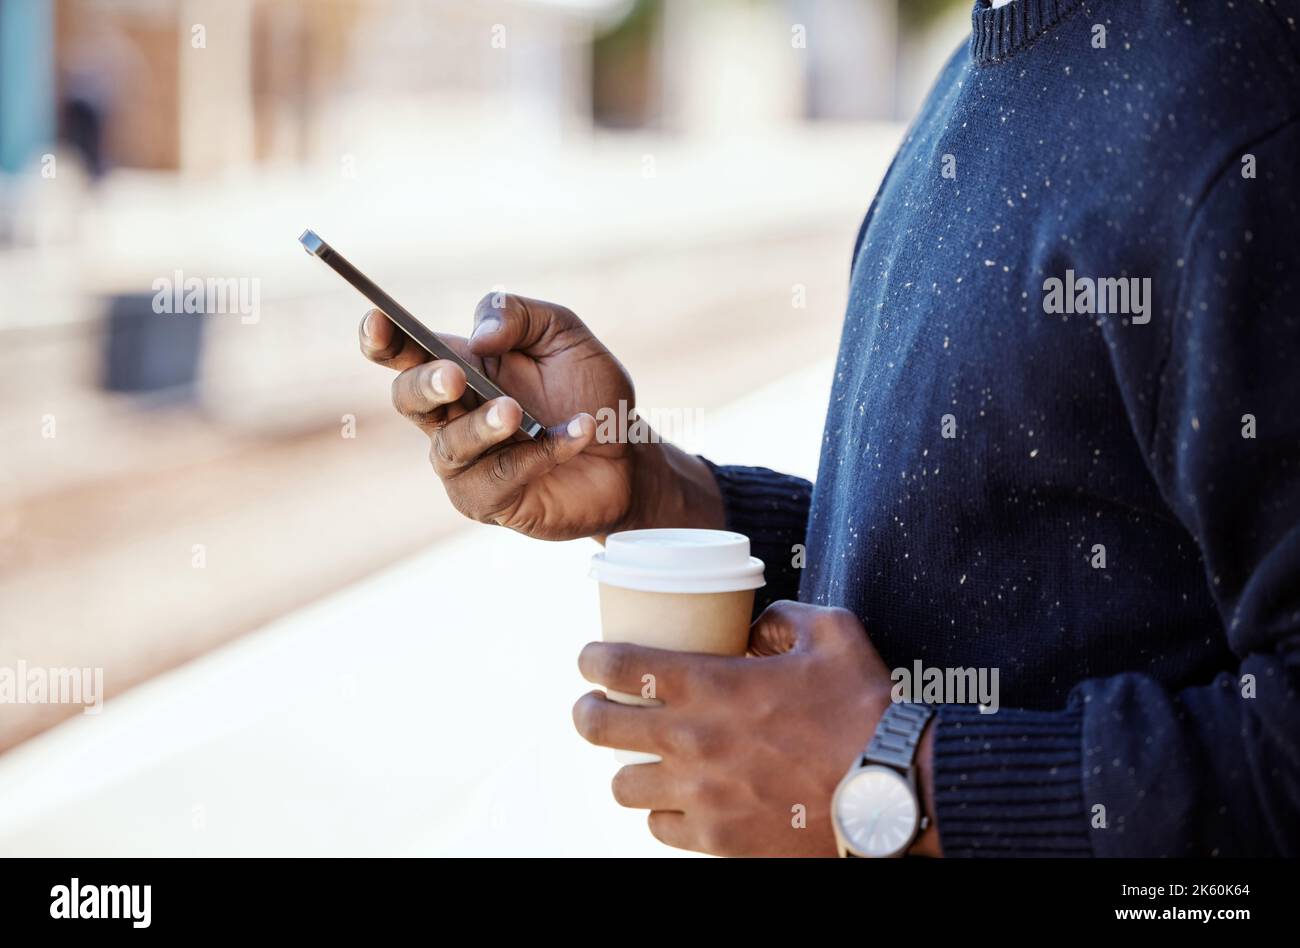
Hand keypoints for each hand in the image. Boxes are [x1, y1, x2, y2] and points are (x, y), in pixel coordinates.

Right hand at [360, 292, 716, 539]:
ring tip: (517, 412)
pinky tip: (579, 432)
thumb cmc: (589, 392)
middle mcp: (451, 417)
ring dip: (482, 426)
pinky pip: (498, 478)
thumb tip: (479, 338)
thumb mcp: (563, 334)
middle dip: (426, 384)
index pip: (403, 352)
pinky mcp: (491, 501)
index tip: (378, 320)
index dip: (381, 338)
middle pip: (408, 399)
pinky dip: (539, 453)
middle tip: (457, 376)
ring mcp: (466, 464)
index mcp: (459, 368)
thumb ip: (518, 315)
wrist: (630, 455)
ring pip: (448, 447)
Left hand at [572, 601, 938, 856]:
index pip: (618, 665)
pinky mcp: (717, 839)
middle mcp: (690, 740)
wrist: (891, 791)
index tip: (590, 659)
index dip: (592, 659)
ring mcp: (699, 795)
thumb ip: (784, 618)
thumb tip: (754, 626)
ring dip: (625, 767)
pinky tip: (675, 800)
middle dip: (587, 712)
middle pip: (598, 727)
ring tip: (638, 759)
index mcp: (709, 684)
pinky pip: (659, 828)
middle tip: (594, 707)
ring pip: (622, 786)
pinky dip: (661, 812)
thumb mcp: (832, 633)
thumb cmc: (863, 707)